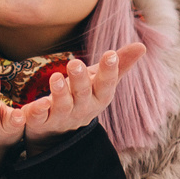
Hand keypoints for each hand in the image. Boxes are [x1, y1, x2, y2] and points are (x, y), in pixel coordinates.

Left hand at [20, 45, 146, 144]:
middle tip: (75, 63)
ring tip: (56, 77)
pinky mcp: (40, 123)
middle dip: (80, 80)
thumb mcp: (100, 81)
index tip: (110, 54)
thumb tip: (142, 46)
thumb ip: (119, 64)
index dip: (109, 71)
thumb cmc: (83, 97)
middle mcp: (82, 109)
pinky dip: (38, 112)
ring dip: (60, 92)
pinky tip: (37, 104)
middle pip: (83, 94)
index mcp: (98, 97)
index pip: (106, 85)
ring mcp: (61, 117)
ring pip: (62, 106)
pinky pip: (39, 118)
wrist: (58, 132)